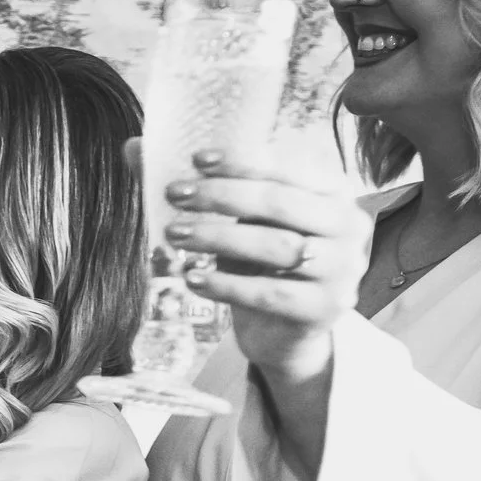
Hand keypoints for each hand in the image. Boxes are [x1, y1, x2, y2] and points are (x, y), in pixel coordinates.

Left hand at [164, 151, 369, 383]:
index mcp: (334, 195)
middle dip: (223, 196)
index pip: (285, 170)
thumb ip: (196, 186)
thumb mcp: (239, 223)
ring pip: (275, 247)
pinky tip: (193, 279)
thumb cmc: (260, 265)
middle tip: (174, 194)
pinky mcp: (323, 310)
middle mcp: (348, 229)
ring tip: (174, 234)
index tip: (194, 159)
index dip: (240, 163)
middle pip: (280, 204)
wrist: (285, 333)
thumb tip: (131, 147)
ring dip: (218, 237)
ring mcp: (341, 272)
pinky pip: (269, 293)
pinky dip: (227, 284)